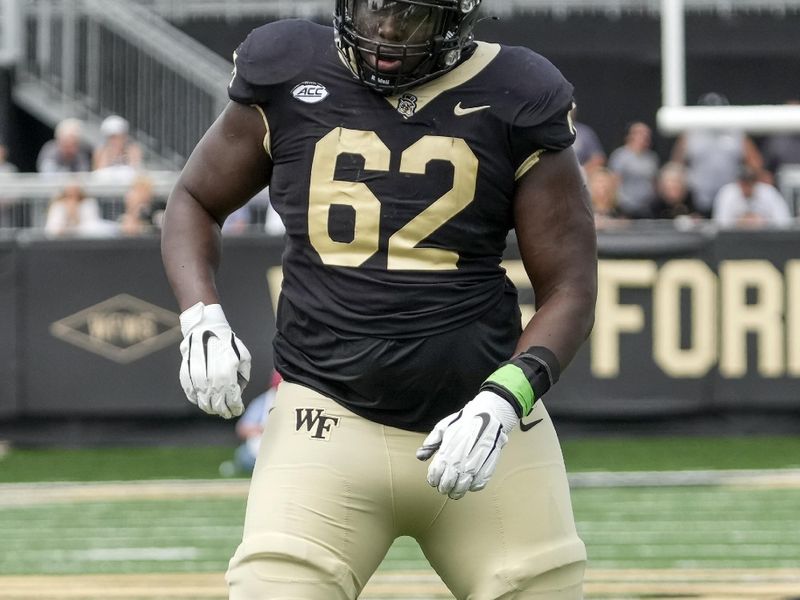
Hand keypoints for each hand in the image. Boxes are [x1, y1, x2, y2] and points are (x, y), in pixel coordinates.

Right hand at [178, 302, 250, 418]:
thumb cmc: (226, 342)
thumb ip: (244, 376)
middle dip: (224, 411)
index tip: (237, 410)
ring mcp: (197, 379)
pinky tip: (203, 400)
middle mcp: (211, 379)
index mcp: (227, 374)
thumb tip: (239, 391)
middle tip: (227, 412)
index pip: (232, 399)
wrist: (205, 329)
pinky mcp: (186, 377)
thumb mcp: (244, 356)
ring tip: (216, 408)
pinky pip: (191, 395)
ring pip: (203, 403)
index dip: (236, 408)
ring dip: (211, 408)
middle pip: (217, 404)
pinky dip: (198, 400)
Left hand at [416, 391, 517, 498]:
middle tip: (444, 488)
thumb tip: (420, 456)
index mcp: (447, 452)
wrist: (488, 415)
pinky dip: (473, 487)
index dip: (433, 479)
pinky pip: (479, 484)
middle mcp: (459, 461)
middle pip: (448, 483)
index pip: (436, 474)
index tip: (434, 480)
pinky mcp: (487, 467)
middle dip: (444, 487)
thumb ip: (430, 443)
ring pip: (463, 487)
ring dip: (457, 491)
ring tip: (455, 492)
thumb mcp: (443, 427)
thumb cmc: (464, 421)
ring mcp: (474, 465)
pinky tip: (470, 484)